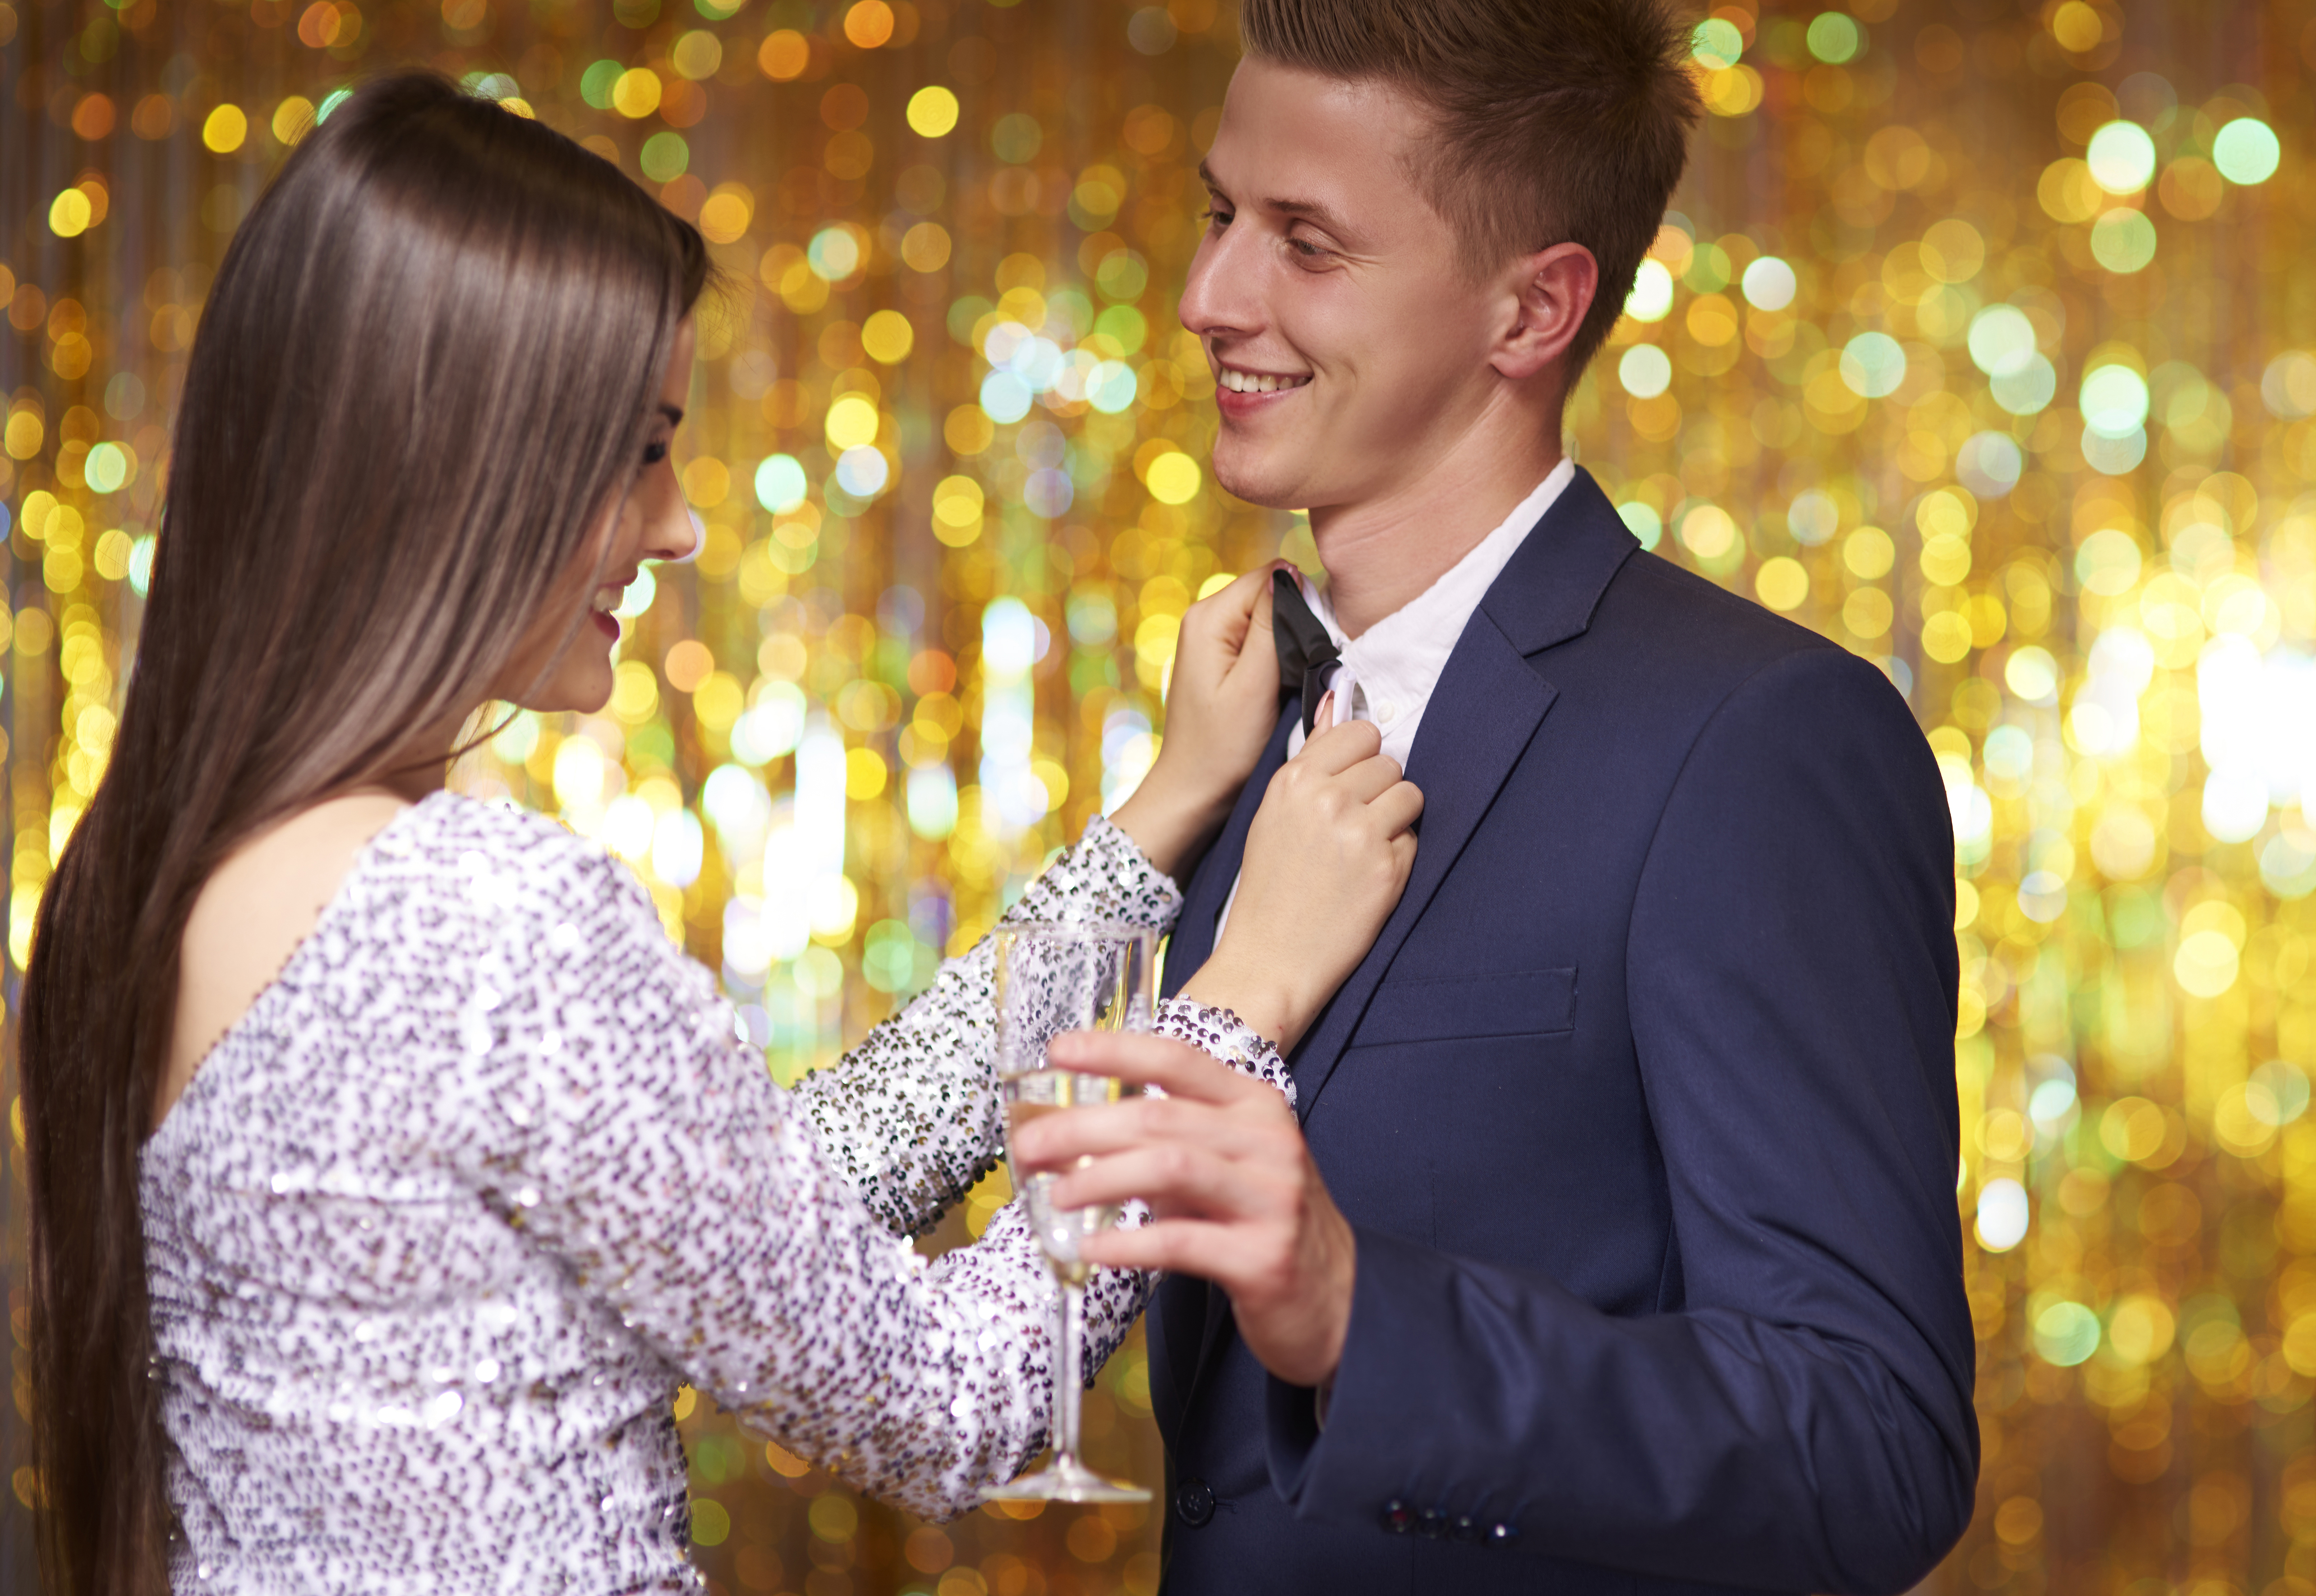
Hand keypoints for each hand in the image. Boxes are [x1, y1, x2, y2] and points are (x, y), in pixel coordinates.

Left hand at [1014, 1030, 1354, 1389]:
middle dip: (1083, 1128)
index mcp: (1254, 1106)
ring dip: (1100, 1178)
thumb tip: (1074, 1135)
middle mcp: (1267, 1141)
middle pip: (1160, 1118)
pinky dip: (1129, 1242)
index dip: (1115, 1051)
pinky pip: (1182, 1241)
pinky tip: (1093, 1247)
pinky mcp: (1264, 1258)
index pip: (1178, 1060)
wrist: (1339, 1298)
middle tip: (1029, 1145)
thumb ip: (1168, 1142)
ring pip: (1170, 1169)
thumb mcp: (1227, 1164)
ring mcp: (1271, 1198)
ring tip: (1056, 1195)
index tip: (1058, 1050)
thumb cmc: (1264, 1223)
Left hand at [1108, 563, 1287, 879]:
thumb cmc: (1222, 749)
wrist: (1195, 791)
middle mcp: (1206, 619)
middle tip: (1298, 672)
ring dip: (1289, 644)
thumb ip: (1271, 627)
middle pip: (1271, 593)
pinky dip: (1278, 659)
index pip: (1271, 576)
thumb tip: (1290, 575)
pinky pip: (1263, 640)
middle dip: (1296, 624)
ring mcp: (1213, 639)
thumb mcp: (1253, 686)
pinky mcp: (1223, 659)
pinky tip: (1279, 689)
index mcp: (1208, 618)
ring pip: (1271, 617)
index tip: (1308, 648)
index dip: (1300, 603)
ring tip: (1287, 684)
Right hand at [1180, 711, 1419, 1050]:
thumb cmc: (1270, 886)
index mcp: (1294, 779)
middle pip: (1389, 763)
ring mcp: (1360, 832)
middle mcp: (1327, 798)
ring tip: (1363, 849)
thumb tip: (1337, 696)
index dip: (1363, 757)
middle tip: (1352, 826)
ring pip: (1410, 794)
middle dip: (1379, 791)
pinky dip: (1398, 856)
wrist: (1269, 958)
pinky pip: (1414, 838)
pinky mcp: (1387, 868)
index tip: (1353, 780)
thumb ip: (1312, 756)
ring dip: (1395, 819)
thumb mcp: (1275, 812)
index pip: (1360, 733)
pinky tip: (1366, 878)